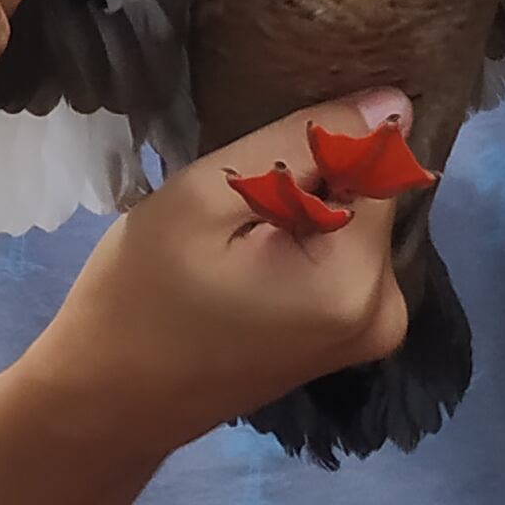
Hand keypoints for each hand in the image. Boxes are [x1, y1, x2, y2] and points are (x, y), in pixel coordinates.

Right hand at [24, 95, 411, 455]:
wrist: (109, 400)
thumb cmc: (140, 295)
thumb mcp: (205, 198)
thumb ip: (302, 145)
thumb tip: (395, 103)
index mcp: (357, 283)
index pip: (374, 163)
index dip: (315, 144)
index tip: (252, 163)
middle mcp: (387, 311)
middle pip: (368, 195)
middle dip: (310, 178)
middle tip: (231, 198)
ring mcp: (371, 331)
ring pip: (354, 220)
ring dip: (305, 205)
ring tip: (234, 223)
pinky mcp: (348, 336)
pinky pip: (343, 253)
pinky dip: (304, 237)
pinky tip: (248, 249)